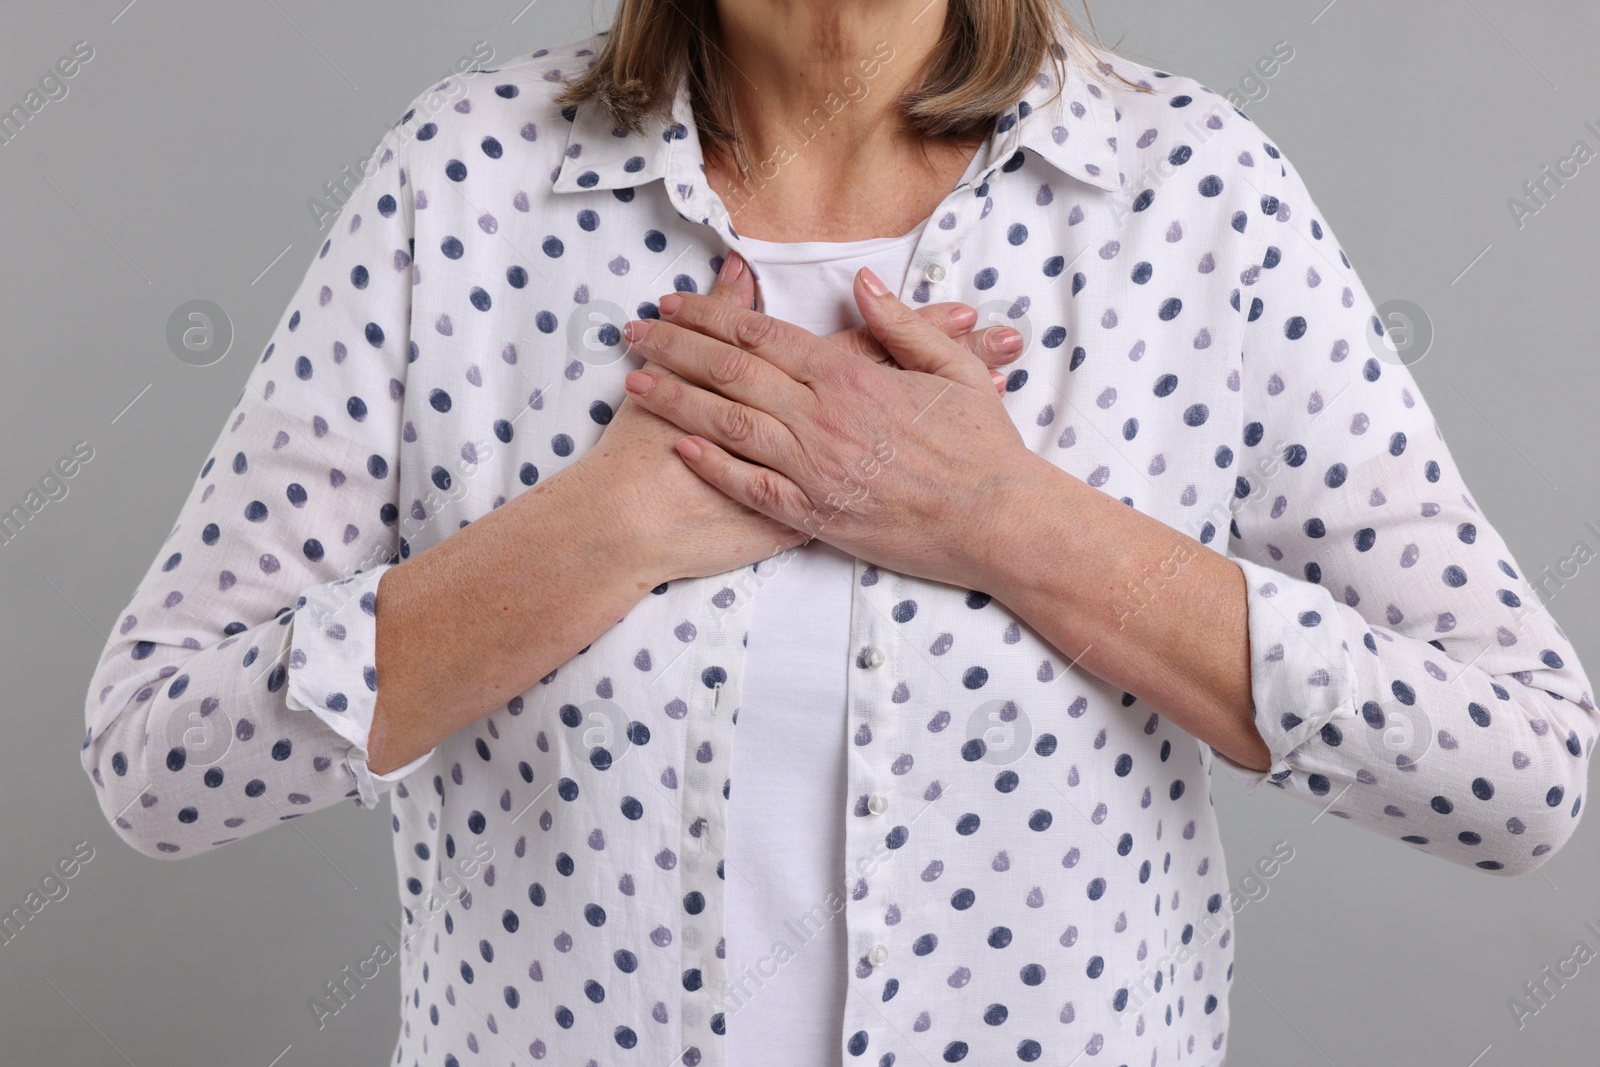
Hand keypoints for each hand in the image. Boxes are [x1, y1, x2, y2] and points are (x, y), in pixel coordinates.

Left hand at [617, 267, 1042, 591]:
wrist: (998, 522)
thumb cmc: (983, 446)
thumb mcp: (954, 368)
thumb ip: (901, 325)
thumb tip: (861, 284)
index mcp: (851, 375)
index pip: (763, 334)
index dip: (711, 314)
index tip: (673, 302)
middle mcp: (821, 417)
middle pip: (730, 372)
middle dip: (674, 347)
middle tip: (633, 331)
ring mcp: (814, 468)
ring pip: (727, 425)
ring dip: (676, 400)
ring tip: (633, 381)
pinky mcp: (815, 515)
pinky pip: (750, 487)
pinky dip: (711, 466)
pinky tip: (677, 447)